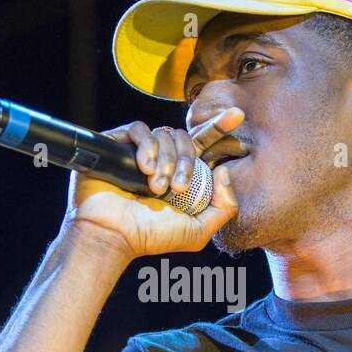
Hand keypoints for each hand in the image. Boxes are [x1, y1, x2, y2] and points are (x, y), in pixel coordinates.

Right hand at [63, 108, 243, 261]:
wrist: (113, 234)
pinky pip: (139, 129)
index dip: (219, 127)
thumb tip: (224, 170)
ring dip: (165, 161)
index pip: (202, 145)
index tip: (237, 115)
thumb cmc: (151, 236)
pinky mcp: (117, 144)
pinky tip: (143, 168)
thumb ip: (224, 208)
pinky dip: (146, 146)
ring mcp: (138, 151)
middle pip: (185, 139)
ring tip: (154, 187)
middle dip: (186, 162)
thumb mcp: (198, 231)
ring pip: (164, 135)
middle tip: (177, 187)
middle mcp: (161, 161)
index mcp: (180, 175)